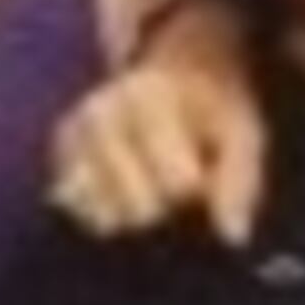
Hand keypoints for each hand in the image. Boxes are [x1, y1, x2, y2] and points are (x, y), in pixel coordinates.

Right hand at [48, 0, 267, 245]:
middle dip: (170, 204)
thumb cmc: (211, 107)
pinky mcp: (60, 160)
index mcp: (149, 98)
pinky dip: (112, 213)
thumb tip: (233, 236)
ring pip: (109, 217)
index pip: (179, 184)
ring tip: (153, 175)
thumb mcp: (243, 130)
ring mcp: (73, 137)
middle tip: (179, 173)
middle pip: (142, 208)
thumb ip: (241, 178)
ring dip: (139, 211)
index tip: (206, 165)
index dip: (203, 188)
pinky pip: (86, 215)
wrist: (175, 69)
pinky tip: (129, 186)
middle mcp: (100, 115)